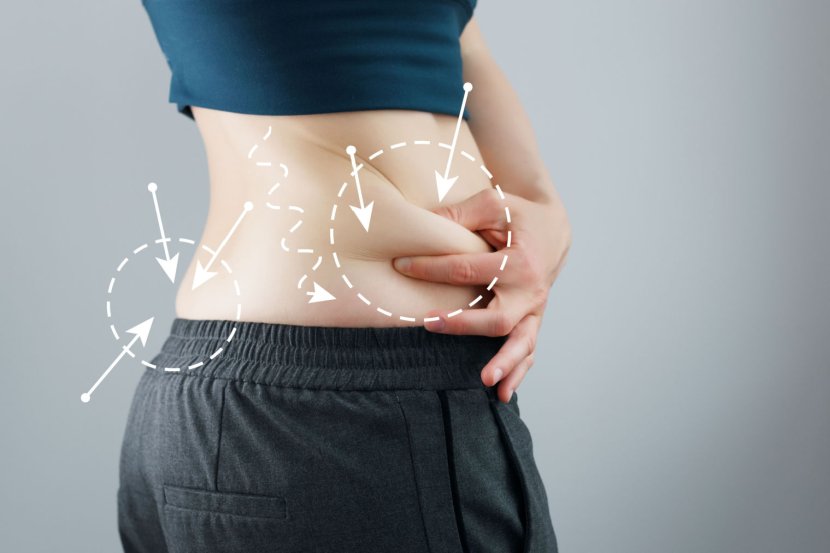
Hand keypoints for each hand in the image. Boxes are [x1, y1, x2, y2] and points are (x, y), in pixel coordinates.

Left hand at [392, 188, 571, 402]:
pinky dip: (518, 373)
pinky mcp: (533, 320)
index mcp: (518, 260)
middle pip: (497, 317)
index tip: (401, 265)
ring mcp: (534, 309)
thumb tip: (421, 223)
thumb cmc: (518, 216)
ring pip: (520, 342)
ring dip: (502, 362)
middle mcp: (529, 289)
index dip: (431, 268)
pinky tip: (502, 393)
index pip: (467, 270)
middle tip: (429, 323)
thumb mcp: (492, 203)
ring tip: (484, 380)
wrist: (552, 229)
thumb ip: (459, 214)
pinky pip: (529, 351)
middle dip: (462, 324)